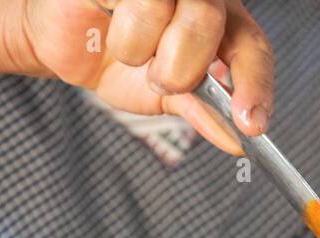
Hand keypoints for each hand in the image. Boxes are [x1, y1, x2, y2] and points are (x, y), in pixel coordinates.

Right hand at [10, 0, 274, 153]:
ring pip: (171, 5)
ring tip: (130, 54)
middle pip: (210, 19)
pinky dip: (124, 33)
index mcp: (219, 23)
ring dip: (146, 49)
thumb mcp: (167, 98)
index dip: (255, 86)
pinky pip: (134, 2)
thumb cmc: (119, 64)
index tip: (250, 125)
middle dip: (184, 65)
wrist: (64, 48)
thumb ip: (203, 113)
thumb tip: (236, 141)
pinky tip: (109, 27)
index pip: (252, 47)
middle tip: (161, 81)